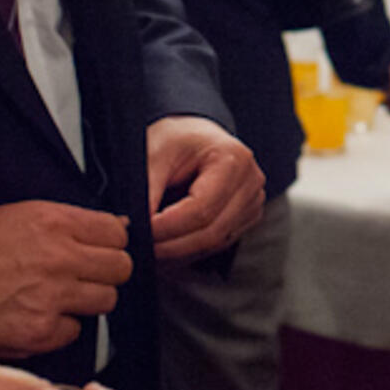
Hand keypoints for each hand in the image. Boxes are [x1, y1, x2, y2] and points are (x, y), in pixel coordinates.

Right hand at [0, 201, 130, 358]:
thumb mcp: (18, 216)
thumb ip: (68, 222)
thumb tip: (113, 226)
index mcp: (53, 222)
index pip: (116, 231)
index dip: (111, 242)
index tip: (102, 248)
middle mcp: (58, 257)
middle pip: (120, 267)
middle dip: (107, 272)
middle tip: (86, 276)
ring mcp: (51, 297)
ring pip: (106, 300)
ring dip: (88, 300)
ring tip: (60, 297)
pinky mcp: (39, 332)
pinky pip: (75, 331)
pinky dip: (61, 328)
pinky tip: (39, 316)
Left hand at [146, 114, 264, 260]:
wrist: (196, 137)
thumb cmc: (177, 140)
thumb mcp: (157, 153)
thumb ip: (147, 189)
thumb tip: (137, 224)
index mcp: (233, 159)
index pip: (202, 208)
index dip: (169, 226)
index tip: (142, 232)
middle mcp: (251, 182)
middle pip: (211, 231)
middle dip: (173, 245)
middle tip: (142, 248)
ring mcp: (253, 202)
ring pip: (215, 242)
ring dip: (180, 252)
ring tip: (151, 250)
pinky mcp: (247, 217)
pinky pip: (218, 243)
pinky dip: (191, 250)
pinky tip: (168, 249)